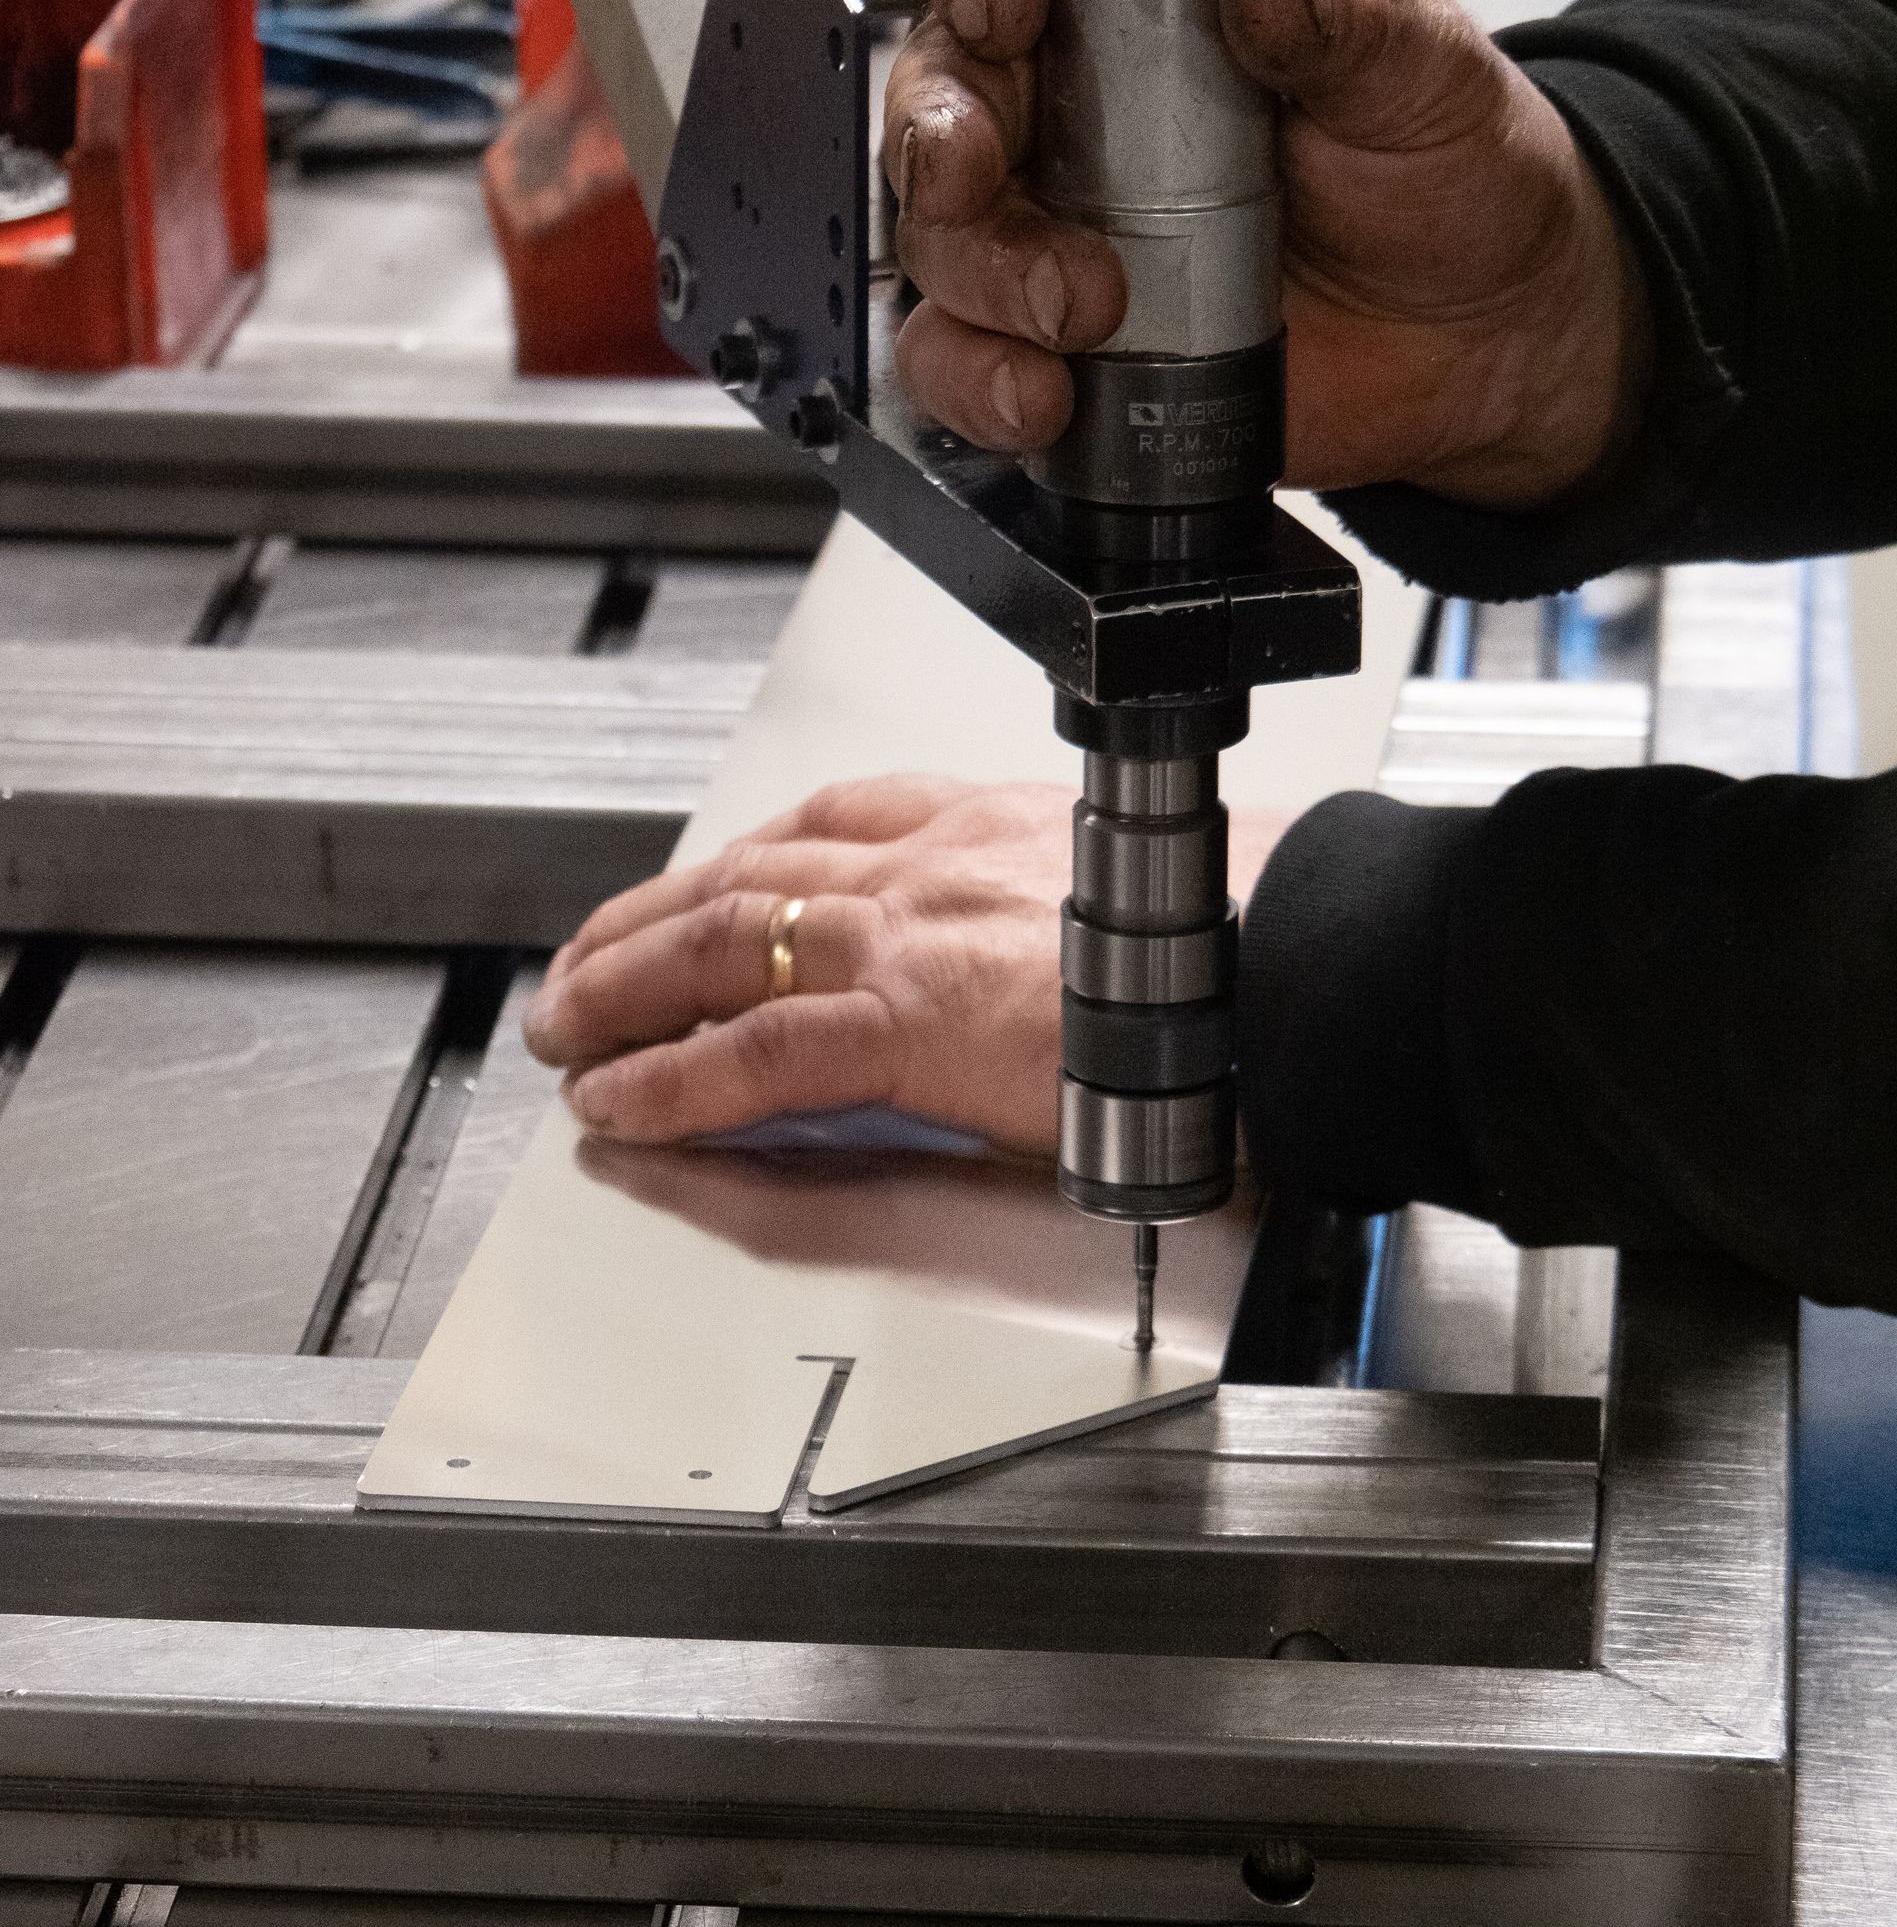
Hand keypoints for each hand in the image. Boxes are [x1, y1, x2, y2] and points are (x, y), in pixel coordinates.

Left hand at [523, 777, 1291, 1150]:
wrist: (1298, 965)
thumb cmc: (1247, 942)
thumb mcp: (1128, 896)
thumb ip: (1052, 914)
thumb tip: (1031, 957)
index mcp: (990, 823)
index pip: (826, 822)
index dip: (737, 864)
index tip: (694, 890)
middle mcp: (933, 858)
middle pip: (741, 875)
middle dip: (642, 925)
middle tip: (583, 973)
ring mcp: (912, 930)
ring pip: (719, 945)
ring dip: (622, 992)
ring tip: (569, 1036)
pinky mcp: (909, 1014)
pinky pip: (753, 1050)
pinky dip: (672, 1079)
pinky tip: (625, 1104)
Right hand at [886, 0, 1649, 508]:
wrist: (1485, 342)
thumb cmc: (1448, 180)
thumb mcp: (1419, 68)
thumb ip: (1338, 16)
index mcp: (1144, 10)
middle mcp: (1079, 119)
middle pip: (939, 102)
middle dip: (943, 138)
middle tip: (993, 174)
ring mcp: (1062, 241)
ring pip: (940, 245)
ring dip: (983, 279)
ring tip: (1086, 308)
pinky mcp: (1066, 357)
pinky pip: (969, 369)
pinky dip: (984, 384)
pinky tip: (1048, 395)